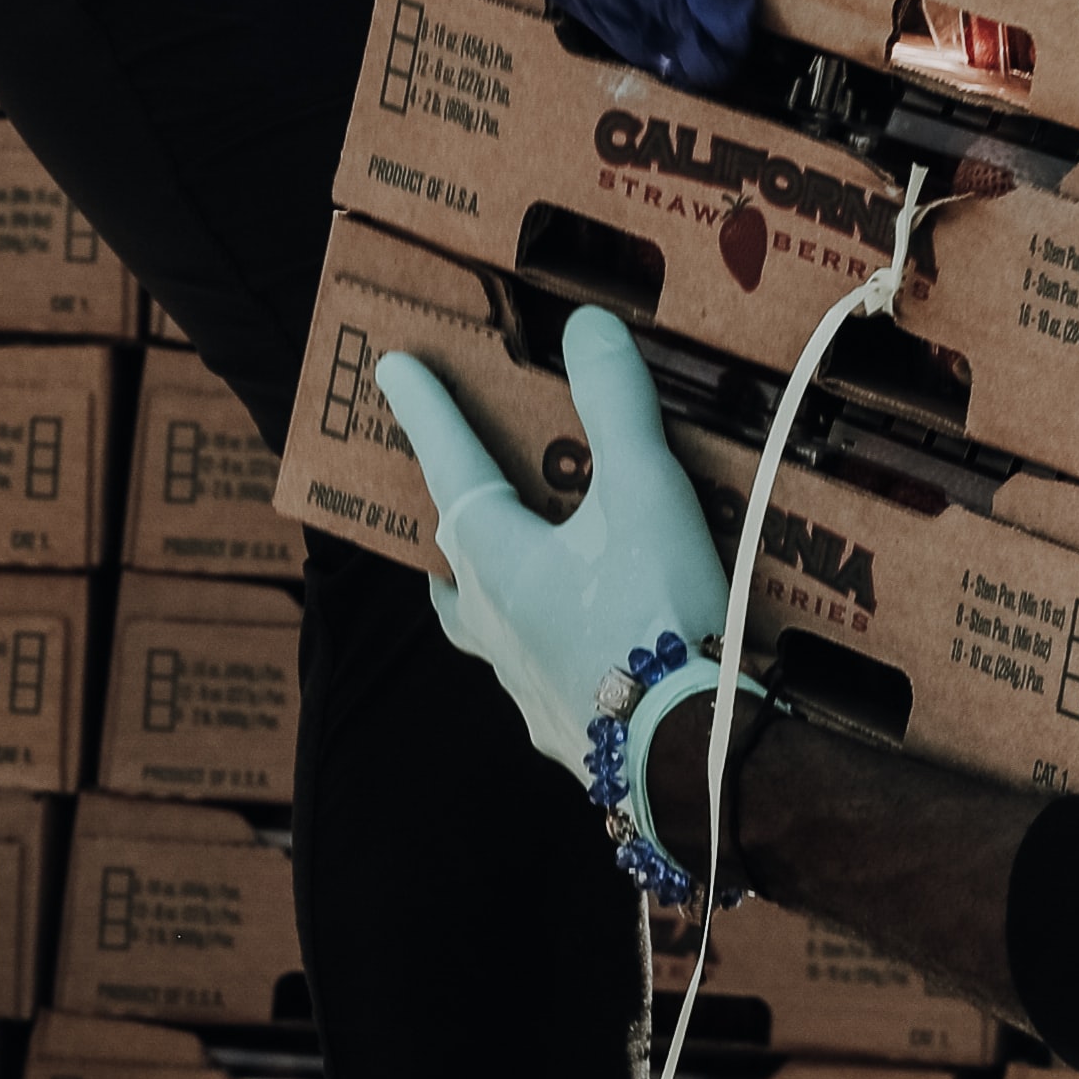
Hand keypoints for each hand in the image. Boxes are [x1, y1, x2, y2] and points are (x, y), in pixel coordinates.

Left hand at [370, 314, 730, 770]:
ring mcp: (520, 681)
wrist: (686, 753)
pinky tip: (581, 649)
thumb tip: (588, 325)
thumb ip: (615, 405)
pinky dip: (547, 646)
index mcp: (496, 557)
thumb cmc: (657, 615)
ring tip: (509, 573)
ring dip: (485, 590)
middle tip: (458, 487)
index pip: (450, 464)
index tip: (391, 368)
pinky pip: (536, 673)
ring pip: (481, 624)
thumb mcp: (645, 493)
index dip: (427, 409)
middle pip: (451, 557)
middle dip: (451, 515)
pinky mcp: (561, 727)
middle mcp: (490, 620)